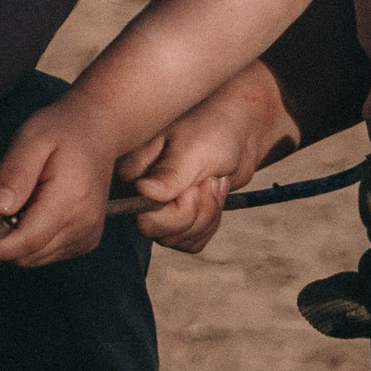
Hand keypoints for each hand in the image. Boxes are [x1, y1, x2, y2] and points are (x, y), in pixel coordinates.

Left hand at [0, 93, 128, 262]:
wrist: (99, 131)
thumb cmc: (62, 130)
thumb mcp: (31, 138)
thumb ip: (13, 173)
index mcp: (71, 198)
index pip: (26, 241)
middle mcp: (84, 224)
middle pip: (26, 254)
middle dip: (3, 236)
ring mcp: (87, 235)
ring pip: (33, 257)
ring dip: (17, 237)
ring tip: (21, 200)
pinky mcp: (86, 241)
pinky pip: (46, 253)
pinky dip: (32, 238)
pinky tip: (37, 209)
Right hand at [112, 102, 258, 253]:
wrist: (238, 128)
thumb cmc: (213, 128)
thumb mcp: (192, 150)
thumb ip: (169, 175)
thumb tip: (141, 191)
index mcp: (132, 174)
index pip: (144, 218)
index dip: (177, 208)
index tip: (194, 181)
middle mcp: (138, 194)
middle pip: (162, 235)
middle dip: (197, 212)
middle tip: (209, 180)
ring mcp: (157, 208)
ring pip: (180, 240)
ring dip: (208, 214)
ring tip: (213, 181)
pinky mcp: (177, 217)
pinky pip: (192, 241)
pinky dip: (212, 221)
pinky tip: (213, 193)